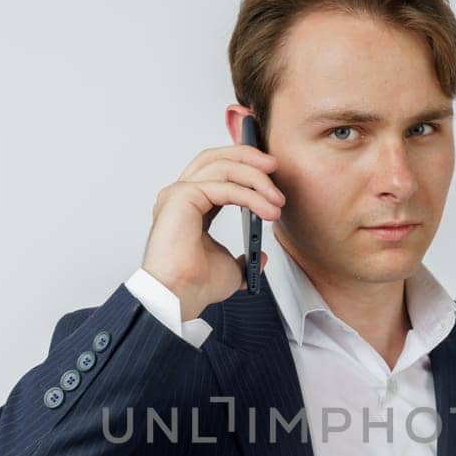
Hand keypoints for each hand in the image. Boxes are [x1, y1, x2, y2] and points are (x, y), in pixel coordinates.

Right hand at [141, 139, 285, 320]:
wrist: (181, 298)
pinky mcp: (182, 197)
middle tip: (274, 166)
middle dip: (248, 157)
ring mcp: (178, 194)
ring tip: (277, 199)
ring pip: (222, 167)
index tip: (271, 174)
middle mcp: (181, 195)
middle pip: (216, 157)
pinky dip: (249, 195)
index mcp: (190, 207)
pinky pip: (223, 186)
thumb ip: (244, 259)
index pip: (217, 171)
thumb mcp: (231, 268)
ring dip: (255, 178)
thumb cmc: (195, 285)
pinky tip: (267, 209)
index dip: (244, 166)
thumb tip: (261, 256)